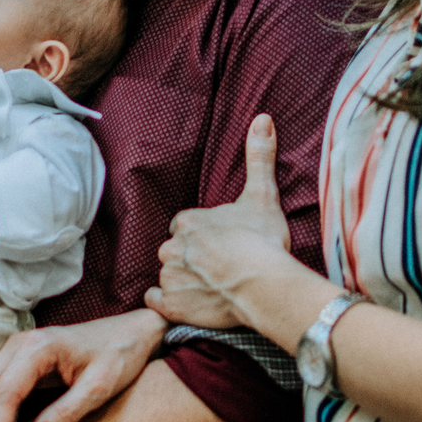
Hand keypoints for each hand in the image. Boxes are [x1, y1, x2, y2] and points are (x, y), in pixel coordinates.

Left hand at [145, 115, 292, 327]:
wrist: (266, 286)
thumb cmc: (264, 241)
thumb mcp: (262, 195)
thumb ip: (258, 156)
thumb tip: (263, 117)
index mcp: (187, 220)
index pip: (185, 228)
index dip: (202, 238)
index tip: (220, 247)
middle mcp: (172, 246)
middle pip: (174, 252)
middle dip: (191, 259)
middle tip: (218, 269)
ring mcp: (169, 277)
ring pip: (167, 276)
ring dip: (182, 282)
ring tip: (211, 288)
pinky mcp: (170, 305)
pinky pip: (155, 301)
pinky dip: (169, 303)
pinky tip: (191, 302)